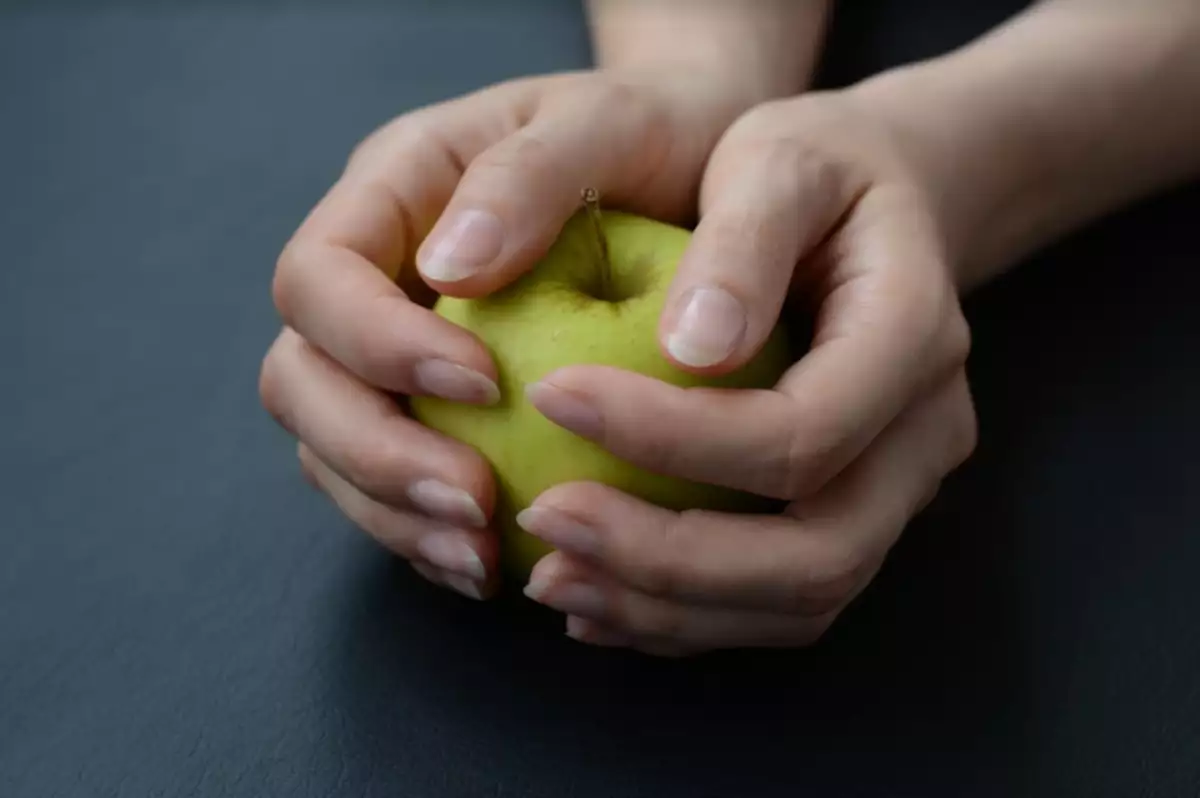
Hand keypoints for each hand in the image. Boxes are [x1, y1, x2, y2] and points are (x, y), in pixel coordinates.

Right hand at [258, 68, 761, 599]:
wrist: (694, 165)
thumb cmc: (651, 134)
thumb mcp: (604, 122)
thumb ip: (527, 178)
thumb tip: (448, 267)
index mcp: (390, 192)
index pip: (319, 278)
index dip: (373, 344)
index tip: (484, 386)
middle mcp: (376, 276)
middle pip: (301, 379)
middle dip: (371, 453)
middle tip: (472, 505)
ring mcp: (393, 349)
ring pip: (333, 448)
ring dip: (395, 514)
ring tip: (484, 559)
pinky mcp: (432, 412)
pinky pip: (393, 484)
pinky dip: (430, 533)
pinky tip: (493, 563)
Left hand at [518, 88, 977, 654]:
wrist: (879, 201)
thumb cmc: (814, 169)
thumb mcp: (778, 158)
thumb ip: (744, 240)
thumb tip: (691, 349)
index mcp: (914, 336)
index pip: (801, 432)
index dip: (671, 438)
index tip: (551, 396)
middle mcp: (924, 434)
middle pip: (818, 555)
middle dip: (669, 560)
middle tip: (544, 521)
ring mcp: (897, 489)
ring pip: (802, 601)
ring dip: (669, 608)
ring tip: (552, 574)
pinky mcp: (853, 514)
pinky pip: (780, 603)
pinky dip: (685, 615)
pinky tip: (596, 593)